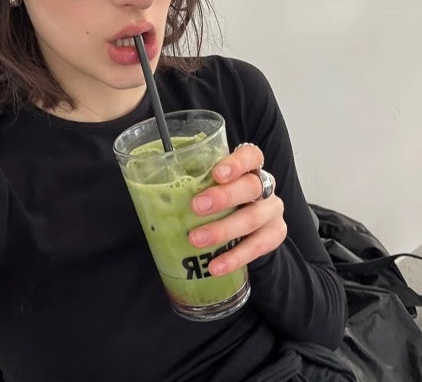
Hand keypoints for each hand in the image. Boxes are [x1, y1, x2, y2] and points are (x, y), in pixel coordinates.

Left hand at [188, 143, 286, 275]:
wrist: (248, 226)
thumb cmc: (220, 200)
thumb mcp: (209, 186)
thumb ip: (193, 183)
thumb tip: (146, 190)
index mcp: (249, 167)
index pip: (251, 156)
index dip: (237, 163)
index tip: (217, 174)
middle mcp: (265, 186)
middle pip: (251, 186)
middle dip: (223, 197)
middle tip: (196, 206)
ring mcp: (272, 211)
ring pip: (253, 217)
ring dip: (223, 229)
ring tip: (196, 239)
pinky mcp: (276, 234)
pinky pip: (258, 246)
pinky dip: (235, 257)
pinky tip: (216, 266)